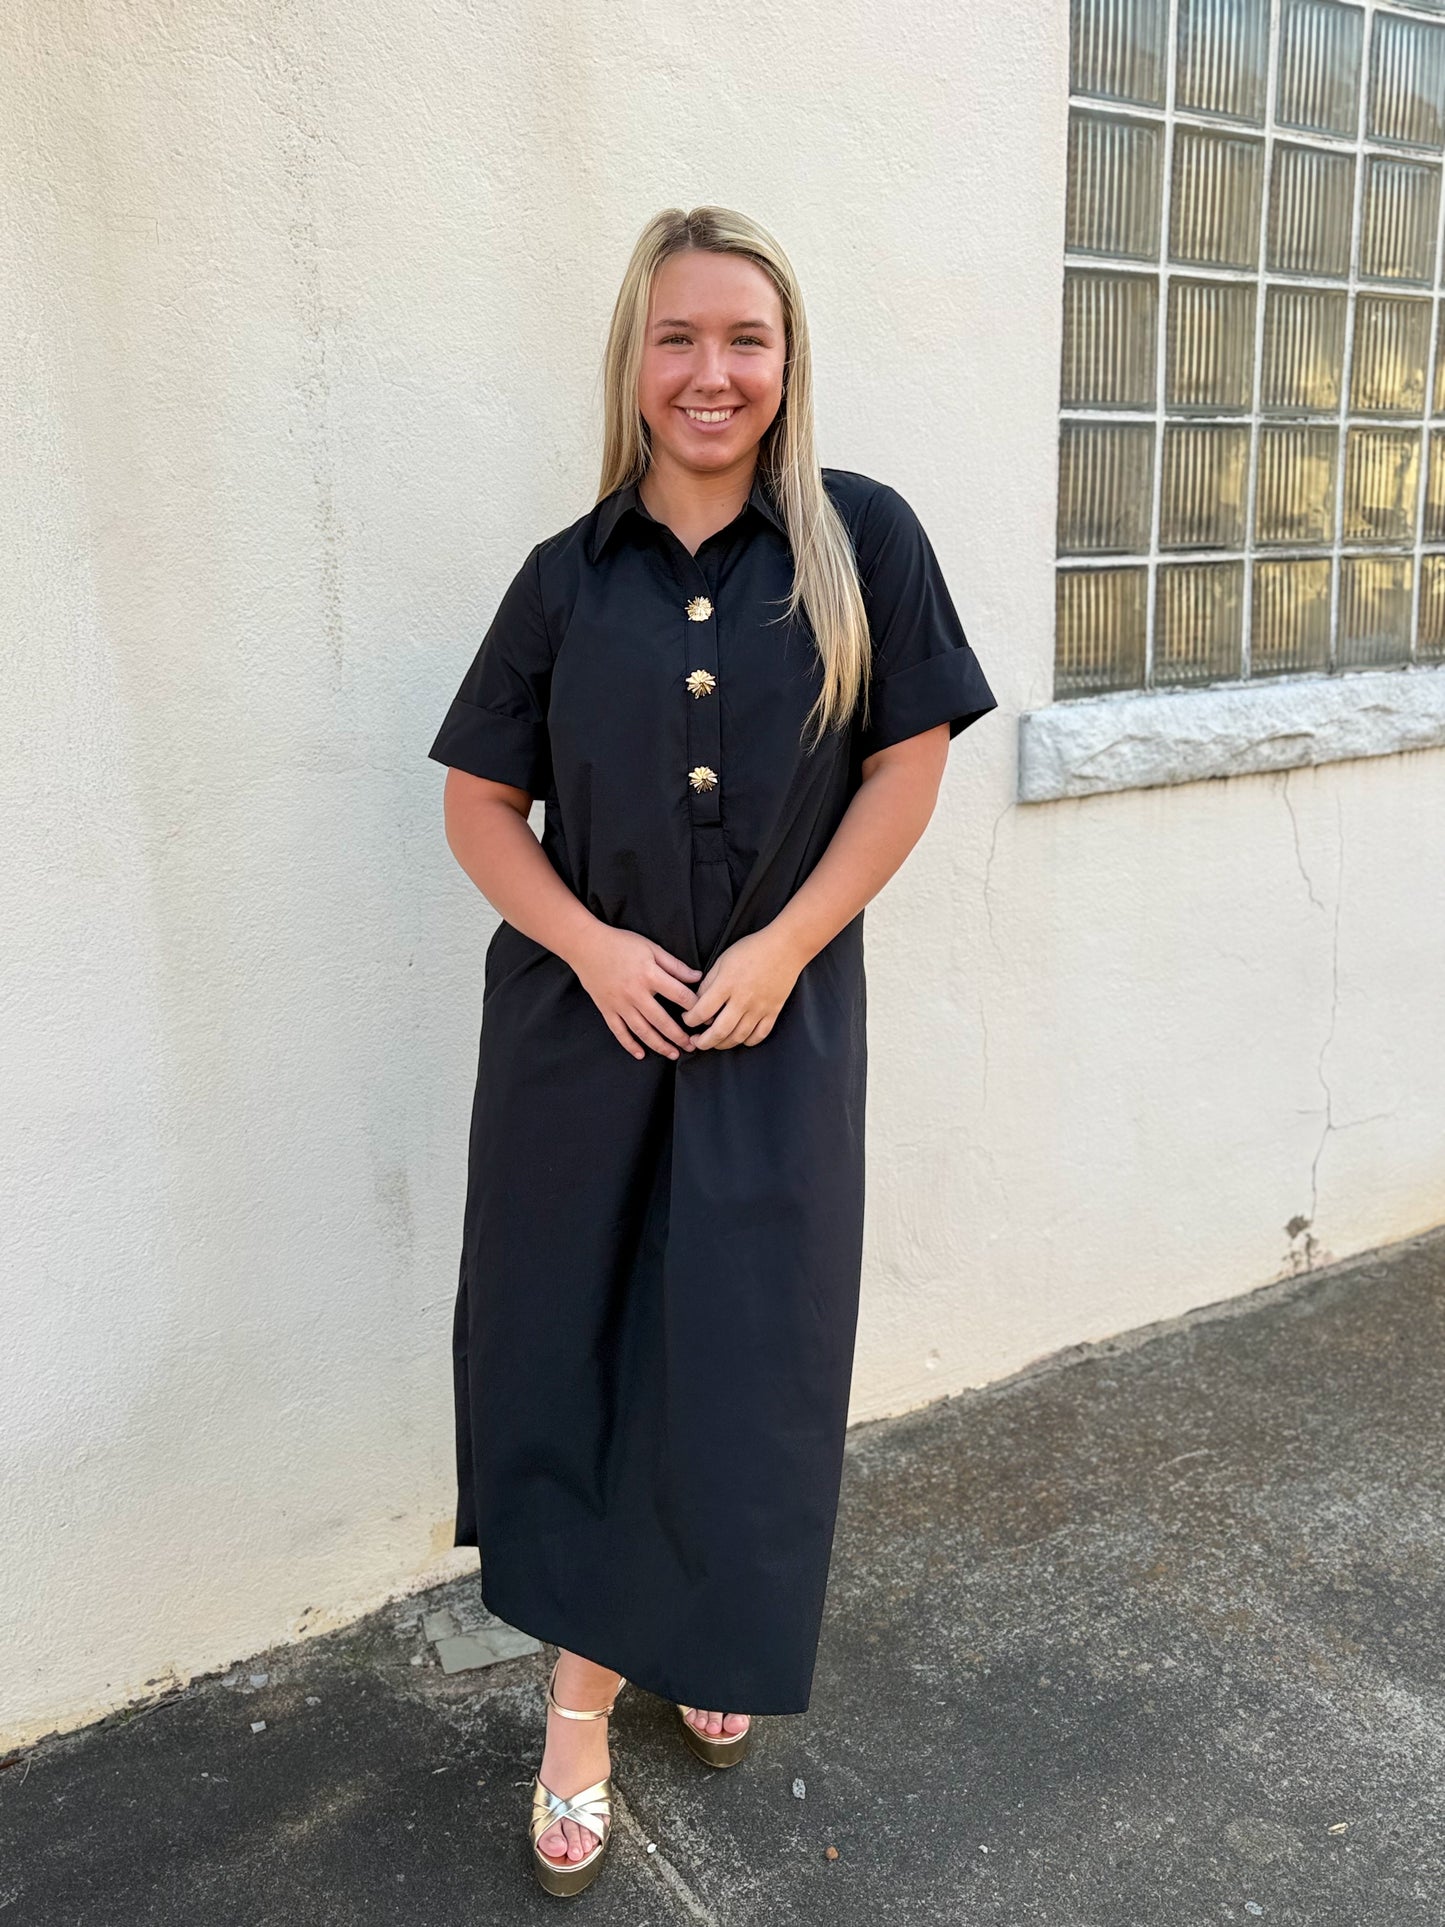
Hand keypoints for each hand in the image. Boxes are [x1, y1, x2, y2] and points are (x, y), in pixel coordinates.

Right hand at [569, 925, 702, 1060]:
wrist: (586, 946)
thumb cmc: (621, 943)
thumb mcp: (651, 948)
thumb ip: (675, 965)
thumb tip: (697, 977)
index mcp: (649, 975)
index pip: (679, 995)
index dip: (695, 1007)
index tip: (704, 1016)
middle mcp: (635, 993)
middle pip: (662, 1020)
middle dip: (679, 1036)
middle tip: (692, 1046)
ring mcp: (619, 1004)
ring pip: (642, 1030)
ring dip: (659, 1045)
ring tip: (673, 1054)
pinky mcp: (606, 1009)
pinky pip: (619, 1031)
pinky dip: (629, 1044)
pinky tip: (640, 1054)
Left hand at [682, 926, 804, 1049]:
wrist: (786, 947)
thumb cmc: (752, 949)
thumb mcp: (723, 960)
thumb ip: (708, 982)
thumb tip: (698, 1002)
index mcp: (727, 984)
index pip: (702, 1011)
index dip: (690, 1020)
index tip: (687, 1019)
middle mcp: (742, 1000)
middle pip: (719, 1031)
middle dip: (703, 1042)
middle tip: (696, 1042)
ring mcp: (760, 1008)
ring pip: (738, 1037)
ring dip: (722, 1044)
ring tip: (714, 1042)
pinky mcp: (773, 1011)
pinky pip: (759, 1035)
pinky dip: (747, 1042)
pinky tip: (739, 1039)